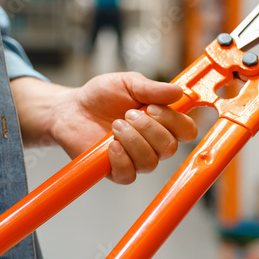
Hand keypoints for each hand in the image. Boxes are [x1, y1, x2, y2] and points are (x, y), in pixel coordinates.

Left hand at [11, 73, 197, 184]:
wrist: (71, 109)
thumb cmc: (100, 96)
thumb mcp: (127, 83)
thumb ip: (152, 88)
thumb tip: (178, 91)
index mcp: (162, 121)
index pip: (187, 131)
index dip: (175, 121)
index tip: (154, 107)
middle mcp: (154, 143)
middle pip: (170, 148)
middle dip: (148, 128)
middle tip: (127, 114)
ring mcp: (136, 159)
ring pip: (150, 162)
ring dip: (132, 140)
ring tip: (115, 125)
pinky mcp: (117, 171)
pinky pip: (129, 174)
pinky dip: (121, 158)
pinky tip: (110, 144)